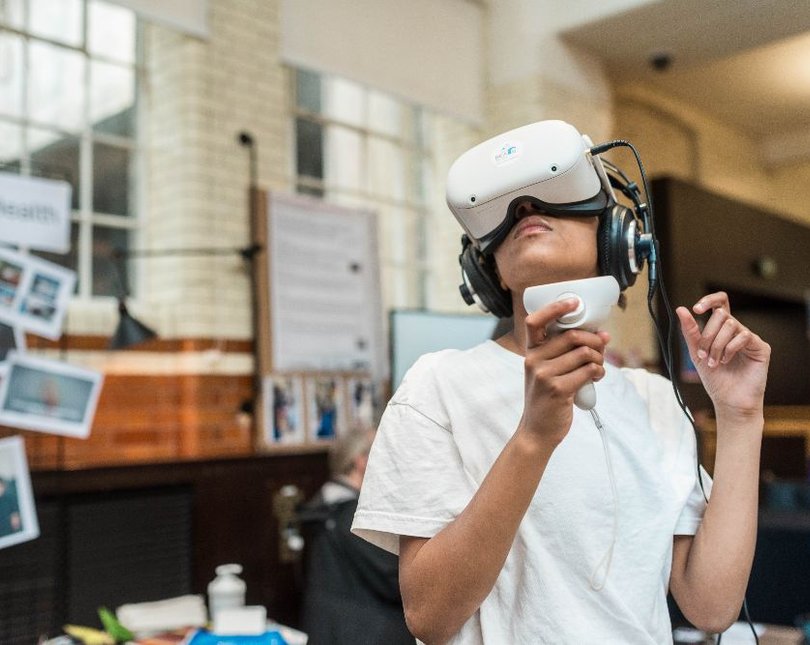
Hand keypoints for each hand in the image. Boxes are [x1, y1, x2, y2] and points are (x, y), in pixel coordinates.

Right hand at [519, 298, 609, 446]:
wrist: (537, 430)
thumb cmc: (547, 399)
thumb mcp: (547, 372)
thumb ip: (567, 353)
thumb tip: (602, 335)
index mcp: (530, 352)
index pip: (535, 321)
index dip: (555, 308)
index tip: (574, 302)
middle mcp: (534, 360)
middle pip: (572, 336)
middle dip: (594, 340)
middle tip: (602, 348)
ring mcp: (544, 375)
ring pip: (584, 354)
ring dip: (599, 359)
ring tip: (598, 367)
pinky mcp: (558, 389)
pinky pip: (588, 371)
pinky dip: (598, 372)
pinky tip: (597, 377)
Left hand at [676, 292, 770, 417]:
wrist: (728, 400)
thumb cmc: (714, 379)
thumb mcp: (696, 353)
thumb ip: (690, 332)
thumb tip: (680, 309)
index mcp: (721, 330)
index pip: (720, 303)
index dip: (710, 300)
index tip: (696, 309)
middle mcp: (736, 331)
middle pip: (721, 314)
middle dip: (707, 334)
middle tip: (702, 354)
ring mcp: (749, 338)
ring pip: (731, 324)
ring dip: (716, 345)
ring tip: (713, 362)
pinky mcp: (760, 347)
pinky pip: (744, 336)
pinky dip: (730, 349)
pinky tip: (726, 361)